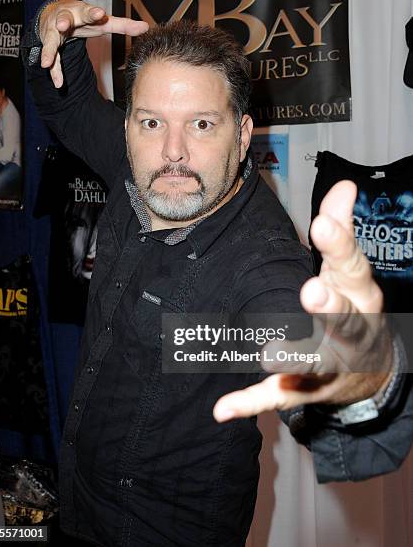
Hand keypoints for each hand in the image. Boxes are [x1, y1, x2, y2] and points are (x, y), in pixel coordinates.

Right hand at [39, 0, 148, 87]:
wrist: (55, 13)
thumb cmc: (83, 18)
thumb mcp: (102, 22)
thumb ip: (123, 25)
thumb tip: (146, 27)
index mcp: (82, 12)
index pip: (88, 11)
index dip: (93, 13)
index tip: (99, 14)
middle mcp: (66, 19)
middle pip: (64, 20)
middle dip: (63, 22)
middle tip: (62, 25)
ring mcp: (55, 32)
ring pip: (51, 41)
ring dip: (49, 50)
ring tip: (46, 62)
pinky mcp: (50, 45)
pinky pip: (53, 59)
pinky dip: (54, 71)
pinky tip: (58, 83)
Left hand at [213, 180, 393, 421]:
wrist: (370, 371)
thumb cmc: (353, 306)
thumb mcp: (350, 270)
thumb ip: (342, 229)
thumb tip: (344, 185)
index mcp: (359, 293)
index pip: (352, 266)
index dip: (340, 245)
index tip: (321, 225)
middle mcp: (351, 331)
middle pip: (346, 320)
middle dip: (330, 308)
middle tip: (312, 293)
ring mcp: (330, 364)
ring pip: (315, 363)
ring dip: (294, 358)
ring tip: (270, 354)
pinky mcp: (305, 389)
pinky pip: (279, 396)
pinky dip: (252, 402)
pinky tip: (222, 409)